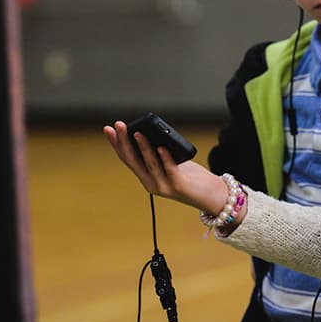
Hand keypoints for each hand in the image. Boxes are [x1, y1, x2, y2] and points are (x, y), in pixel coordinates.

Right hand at [103, 120, 232, 217]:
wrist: (211, 196)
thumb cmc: (191, 177)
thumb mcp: (171, 161)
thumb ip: (161, 151)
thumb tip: (152, 131)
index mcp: (146, 177)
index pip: (127, 158)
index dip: (116, 143)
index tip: (109, 129)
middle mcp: (151, 183)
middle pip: (133, 160)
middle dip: (124, 141)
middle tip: (119, 125)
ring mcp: (163, 186)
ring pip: (149, 164)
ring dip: (143, 147)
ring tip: (138, 133)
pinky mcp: (178, 186)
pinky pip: (170, 170)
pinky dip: (165, 158)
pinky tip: (162, 147)